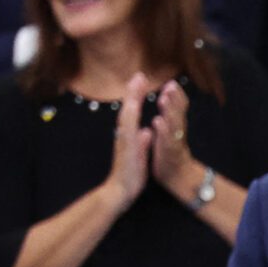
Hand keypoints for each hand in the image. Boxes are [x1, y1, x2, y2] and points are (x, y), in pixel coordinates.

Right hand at [105, 72, 153, 209]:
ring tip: (137, 83)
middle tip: (139, 75)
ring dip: (132, 99)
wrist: (119, 191)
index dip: (136, 97)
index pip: (132, 113)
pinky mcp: (126, 148)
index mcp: (128, 136)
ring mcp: (124, 141)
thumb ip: (143, 142)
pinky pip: (128, 131)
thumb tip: (147, 131)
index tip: (141, 81)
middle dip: (133, 92)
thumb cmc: (129, 175)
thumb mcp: (139, 155)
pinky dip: (131, 119)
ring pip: (127, 116)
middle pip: (128, 109)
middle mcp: (124, 135)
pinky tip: (135, 108)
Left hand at [149, 79, 197, 196]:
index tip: (171, 82)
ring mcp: (174, 143)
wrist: (178, 179)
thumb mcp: (169, 135)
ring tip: (165, 98)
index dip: (175, 96)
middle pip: (178, 112)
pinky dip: (162, 130)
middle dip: (174, 98)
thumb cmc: (170, 156)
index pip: (178, 108)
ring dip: (170, 110)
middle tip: (171, 84)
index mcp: (175, 127)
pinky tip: (157, 121)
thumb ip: (168, 120)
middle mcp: (177, 133)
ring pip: (174, 124)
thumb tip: (165, 104)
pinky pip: (166, 141)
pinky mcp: (169, 154)